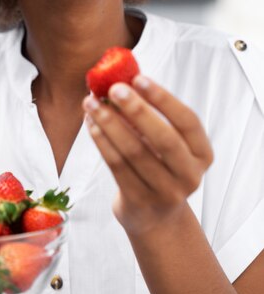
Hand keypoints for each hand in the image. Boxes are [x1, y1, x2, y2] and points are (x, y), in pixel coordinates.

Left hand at [83, 75, 212, 235]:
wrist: (154, 216)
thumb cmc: (158, 164)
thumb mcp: (164, 141)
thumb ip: (150, 113)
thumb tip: (120, 76)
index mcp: (202, 154)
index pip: (188, 121)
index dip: (164, 98)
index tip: (138, 78)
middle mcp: (189, 175)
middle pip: (164, 139)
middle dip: (136, 110)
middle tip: (113, 88)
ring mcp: (166, 193)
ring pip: (134, 152)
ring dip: (109, 123)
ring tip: (91, 103)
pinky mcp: (139, 202)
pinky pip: (116, 166)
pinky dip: (101, 141)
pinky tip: (91, 124)